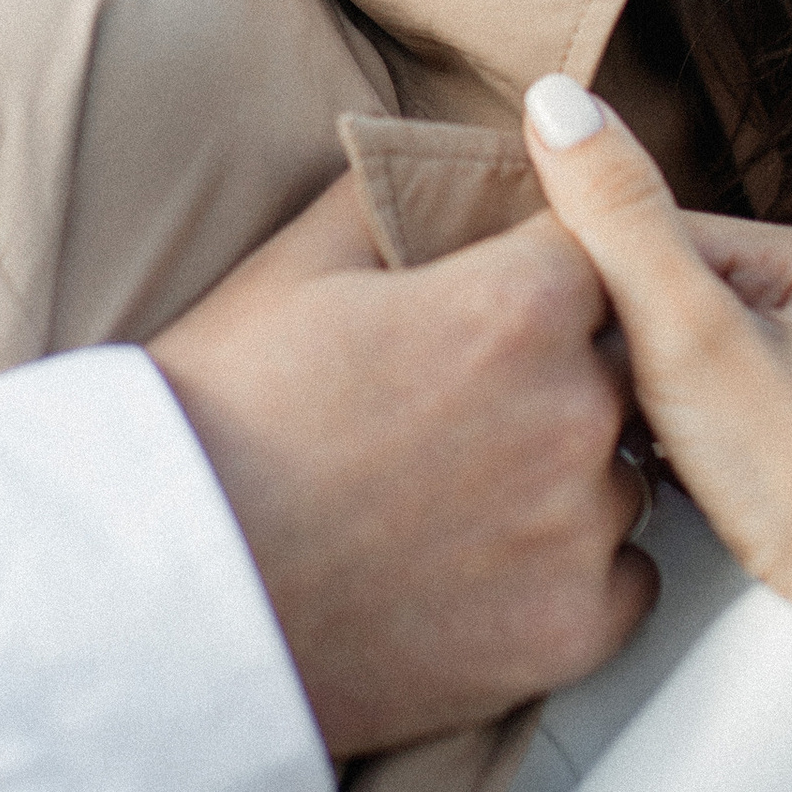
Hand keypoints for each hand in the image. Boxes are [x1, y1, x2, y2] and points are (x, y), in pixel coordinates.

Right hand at [149, 170, 650, 758]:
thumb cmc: (216, 418)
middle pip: (619, 366)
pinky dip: (574, 575)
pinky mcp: (570, 632)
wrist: (164, 588)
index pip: (597, 253)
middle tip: (455, 413)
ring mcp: (577, 529)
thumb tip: (445, 160)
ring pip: (627, 478)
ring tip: (458, 498)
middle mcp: (573, 411)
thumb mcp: (295, 267)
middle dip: (558, 376)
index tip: (493, 312)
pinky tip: (488, 569)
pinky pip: (626, 582)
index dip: (541, 278)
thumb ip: (397, 195)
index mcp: (516, 305)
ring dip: (571, 479)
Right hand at [523, 79, 791, 740]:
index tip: (577, 363)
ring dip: (669, 422)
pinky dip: (714, 469)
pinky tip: (708, 514)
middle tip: (623, 434)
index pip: (669, 241)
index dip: (600, 298)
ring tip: (667, 481)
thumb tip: (550, 92)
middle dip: (638, 365)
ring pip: (719, 380)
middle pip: (694, 310)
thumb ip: (617, 216)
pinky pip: (753, 441)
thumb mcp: (688, 335)